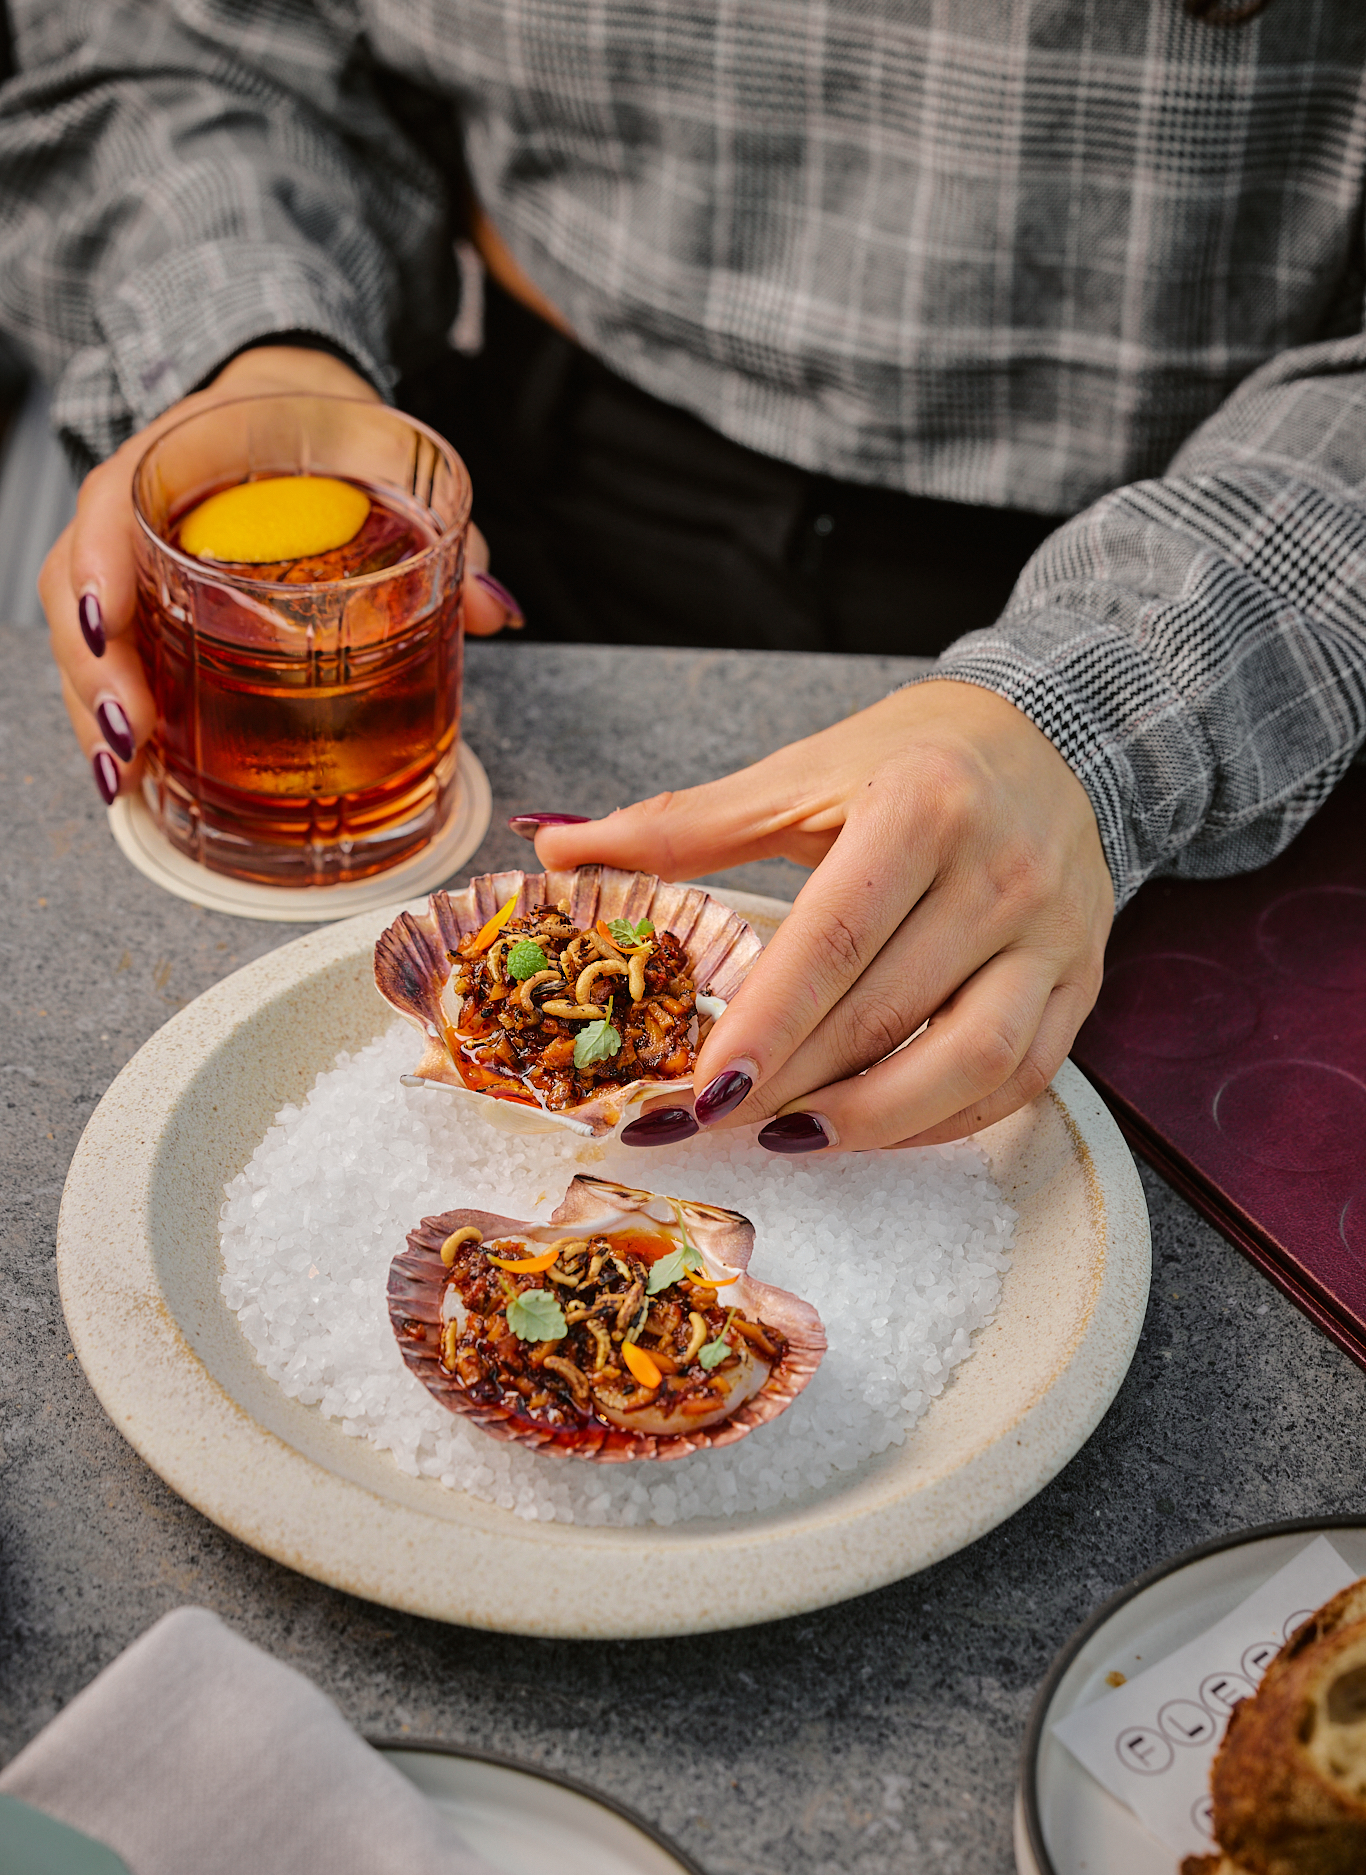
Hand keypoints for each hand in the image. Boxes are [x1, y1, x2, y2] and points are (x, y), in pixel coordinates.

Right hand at [40, 343, 520, 801]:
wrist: (297, 410)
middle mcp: (139, 501)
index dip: (96, 563)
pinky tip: (138, 776)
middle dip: (93, 670)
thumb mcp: (387, 458)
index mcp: (186, 446)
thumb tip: (493, 609)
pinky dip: (116, 718)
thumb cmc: (330, 432)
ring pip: (81, 632)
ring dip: (95, 710)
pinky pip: (112, 658)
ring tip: (127, 779)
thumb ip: (444, 528)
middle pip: (76, 582)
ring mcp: (133, 555)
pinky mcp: (146, 603)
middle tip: (132, 740)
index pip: (110, 498)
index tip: (106, 625)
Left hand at [530, 680, 1114, 1149]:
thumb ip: (682, 824)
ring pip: (966, 1064)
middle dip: (790, 1085)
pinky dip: (939, 1122)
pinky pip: (1017, 1081)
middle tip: (710, 1125)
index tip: (702, 1090)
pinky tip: (868, 1126)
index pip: (833, 940)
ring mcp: (1052, 936)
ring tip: (789, 1136)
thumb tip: (557, 846)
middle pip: (885, 1012)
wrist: (1053, 738)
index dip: (764, 1024)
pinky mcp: (1082, 983)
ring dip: (870, 1120)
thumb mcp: (799, 774)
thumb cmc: (911, 759)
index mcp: (923, 807)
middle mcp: (1001, 874)